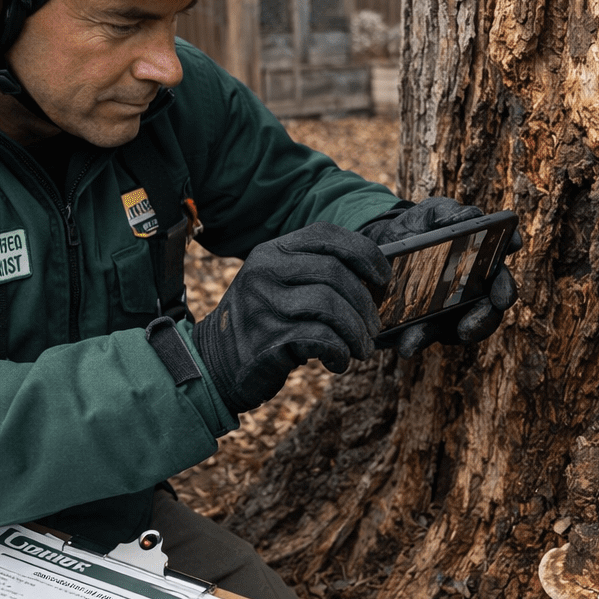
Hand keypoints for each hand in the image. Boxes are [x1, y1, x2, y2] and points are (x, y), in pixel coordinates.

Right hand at [192, 223, 391, 413]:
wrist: (215, 363)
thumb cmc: (262, 323)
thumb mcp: (277, 285)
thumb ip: (312, 274)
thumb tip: (373, 280)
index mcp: (271, 251)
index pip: (326, 235)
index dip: (364, 252)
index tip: (383, 277)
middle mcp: (264, 271)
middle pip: (334, 273)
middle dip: (364, 303)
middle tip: (372, 327)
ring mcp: (263, 304)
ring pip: (330, 306)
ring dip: (356, 331)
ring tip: (361, 348)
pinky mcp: (267, 340)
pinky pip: (321, 338)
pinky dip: (339, 351)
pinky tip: (338, 361)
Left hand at [360, 197, 520, 358]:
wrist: (384, 243)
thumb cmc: (420, 226)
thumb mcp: (433, 212)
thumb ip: (451, 212)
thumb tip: (470, 217)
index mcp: (483, 266)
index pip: (502, 280)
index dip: (505, 288)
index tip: (502, 299)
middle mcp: (474, 293)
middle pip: (488, 313)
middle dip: (480, 322)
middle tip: (467, 328)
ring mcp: (452, 313)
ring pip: (457, 331)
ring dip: (438, 338)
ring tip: (418, 341)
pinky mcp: (427, 325)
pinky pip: (424, 338)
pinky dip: (414, 341)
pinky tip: (404, 344)